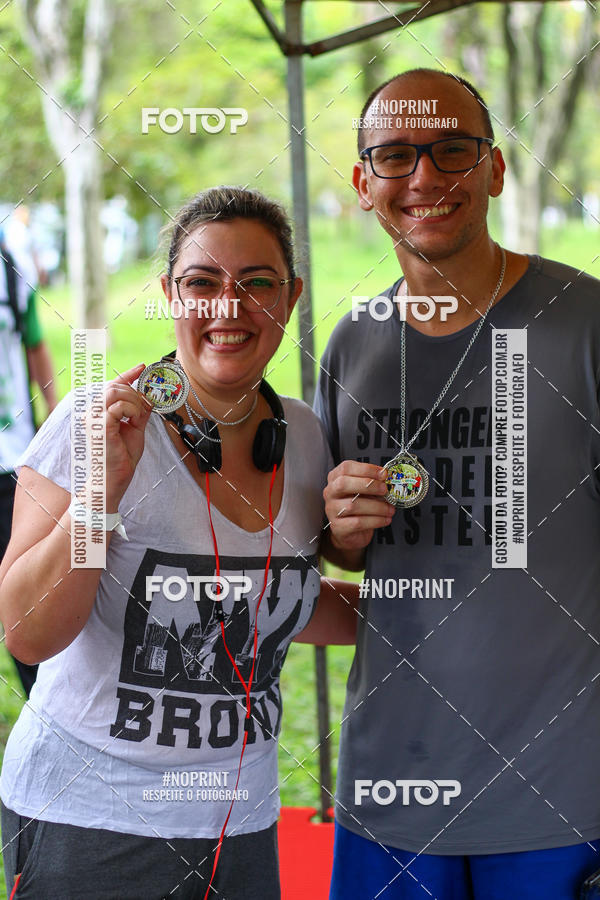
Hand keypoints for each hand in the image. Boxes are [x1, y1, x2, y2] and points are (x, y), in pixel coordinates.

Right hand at [102, 364, 152, 509]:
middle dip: (135, 394)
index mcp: (100, 412)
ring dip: (133, 402)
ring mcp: (94, 418)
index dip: (128, 374)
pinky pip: (117, 407)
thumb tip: (149, 395)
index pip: (112, 386)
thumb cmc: (122, 457)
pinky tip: (134, 421)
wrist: (115, 479)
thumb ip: (141, 411)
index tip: (142, 367)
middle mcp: (93, 412)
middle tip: (143, 410)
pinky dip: (131, 410)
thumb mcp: (136, 428)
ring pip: (115, 392)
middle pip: (115, 386)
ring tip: (137, 418)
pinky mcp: (100, 426)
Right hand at [323, 460, 394, 551]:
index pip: (346, 468)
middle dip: (368, 485)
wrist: (351, 532)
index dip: (366, 469)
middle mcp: (330, 492)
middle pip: (343, 484)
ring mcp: (332, 510)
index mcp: (336, 478)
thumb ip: (372, 483)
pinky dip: (375, 520)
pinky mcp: (338, 527)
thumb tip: (386, 480)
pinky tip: (385, 519)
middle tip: (384, 490)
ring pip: (352, 505)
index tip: (383, 474)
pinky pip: (357, 522)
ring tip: (390, 509)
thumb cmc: (358, 507)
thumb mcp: (364, 491)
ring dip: (376, 506)